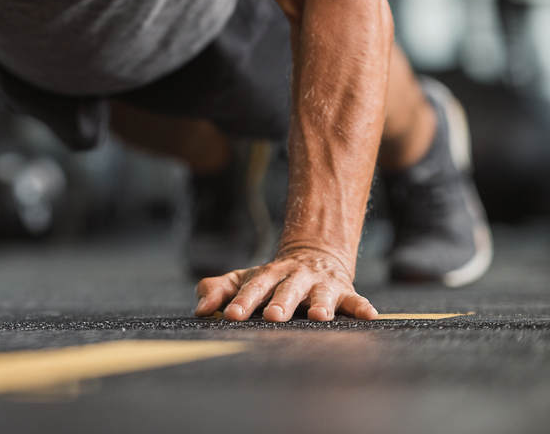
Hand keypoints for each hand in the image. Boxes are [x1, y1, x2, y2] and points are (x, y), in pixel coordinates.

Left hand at [193, 245, 377, 322]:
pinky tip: (369, 315)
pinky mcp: (344, 292)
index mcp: (269, 274)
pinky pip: (355, 300)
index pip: (253, 286)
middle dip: (280, 302)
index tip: (232, 315)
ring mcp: (320, 283)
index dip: (243, 301)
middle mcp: (295, 277)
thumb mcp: (245, 278)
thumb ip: (219, 290)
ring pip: (320, 292)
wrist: (314, 254)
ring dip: (320, 303)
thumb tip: (200, 308)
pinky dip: (361, 306)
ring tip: (318, 316)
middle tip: (273, 316)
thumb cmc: (273, 277)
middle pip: (285, 289)